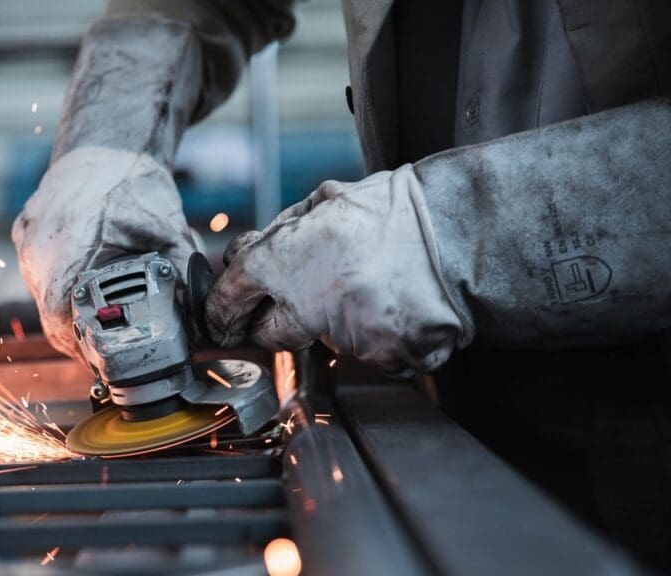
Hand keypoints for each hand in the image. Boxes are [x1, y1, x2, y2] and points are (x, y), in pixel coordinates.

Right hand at [12, 146, 199, 359]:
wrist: (107, 142)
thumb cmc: (134, 183)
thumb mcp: (168, 232)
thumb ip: (184, 278)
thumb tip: (203, 322)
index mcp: (66, 254)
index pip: (62, 323)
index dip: (82, 347)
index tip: (103, 357)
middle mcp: (37, 250)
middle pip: (51, 315)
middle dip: (79, 335)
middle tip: (108, 346)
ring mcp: (27, 240)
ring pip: (43, 295)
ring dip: (69, 311)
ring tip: (98, 320)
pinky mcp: (26, 231)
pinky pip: (39, 272)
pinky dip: (61, 285)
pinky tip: (83, 287)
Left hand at [205, 165, 468, 376]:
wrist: (463, 232)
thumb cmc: (394, 212)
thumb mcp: (322, 203)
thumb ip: (276, 236)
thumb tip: (242, 258)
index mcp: (285, 260)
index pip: (230, 298)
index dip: (220, 311)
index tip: (221, 320)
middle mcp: (310, 304)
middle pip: (269, 334)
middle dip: (276, 320)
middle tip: (305, 298)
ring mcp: (348, 338)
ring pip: (323, 342)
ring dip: (336, 323)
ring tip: (370, 286)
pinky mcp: (384, 360)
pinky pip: (366, 355)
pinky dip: (375, 337)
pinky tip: (393, 305)